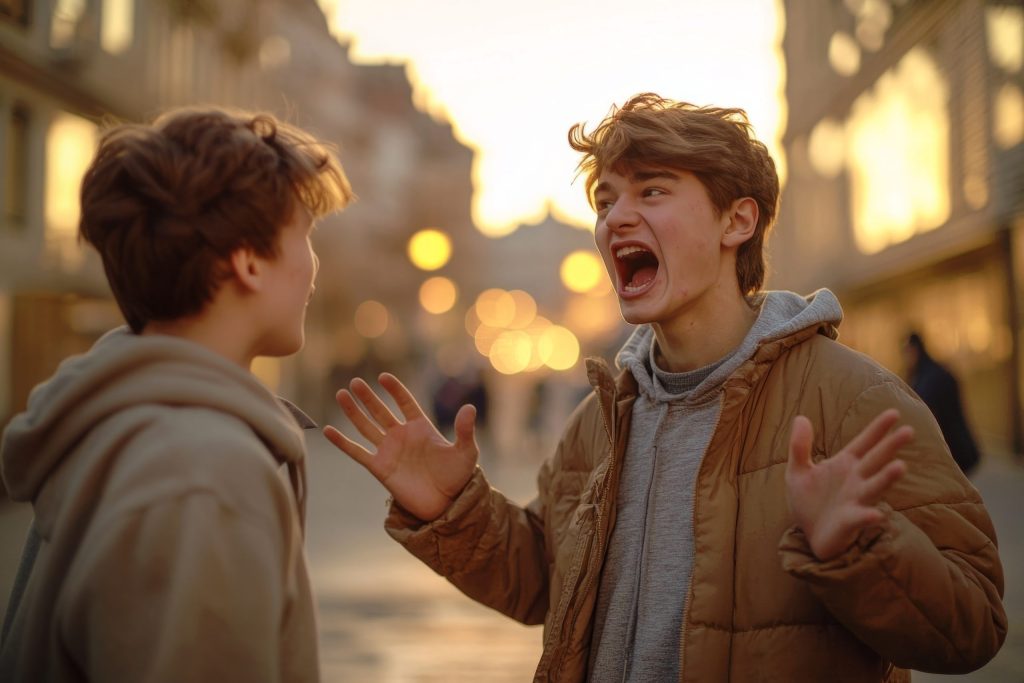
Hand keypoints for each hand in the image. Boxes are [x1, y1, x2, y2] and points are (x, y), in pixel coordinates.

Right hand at [323, 373, 478, 521]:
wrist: (444, 505)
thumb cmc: (457, 477)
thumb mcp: (465, 451)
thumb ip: (464, 430)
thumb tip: (470, 407)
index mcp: (421, 427)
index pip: (404, 402)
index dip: (395, 390)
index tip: (383, 377)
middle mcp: (401, 436)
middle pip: (380, 411)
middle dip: (368, 396)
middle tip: (355, 381)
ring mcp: (388, 451)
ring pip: (366, 426)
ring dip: (353, 411)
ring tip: (341, 394)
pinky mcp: (379, 468)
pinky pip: (357, 452)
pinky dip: (342, 442)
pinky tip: (328, 430)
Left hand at [785, 409, 912, 560]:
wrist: (808, 534)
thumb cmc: (809, 501)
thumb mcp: (798, 471)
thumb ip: (799, 446)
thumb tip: (801, 417)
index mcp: (845, 464)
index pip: (864, 442)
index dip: (877, 429)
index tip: (895, 413)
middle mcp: (856, 480)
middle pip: (876, 460)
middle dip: (890, 446)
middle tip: (909, 431)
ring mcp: (856, 501)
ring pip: (875, 487)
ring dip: (887, 478)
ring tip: (901, 466)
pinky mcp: (849, 522)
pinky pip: (861, 518)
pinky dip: (869, 516)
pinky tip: (876, 514)